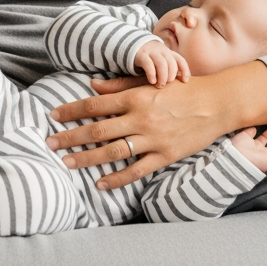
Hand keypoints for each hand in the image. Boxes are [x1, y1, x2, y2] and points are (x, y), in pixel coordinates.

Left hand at [43, 61, 266, 190]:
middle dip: (71, 137)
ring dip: (87, 159)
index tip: (53, 116)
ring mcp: (153, 139)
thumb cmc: (182, 88)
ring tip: (67, 163)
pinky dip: (117, 179)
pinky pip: (137, 170)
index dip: (71, 110)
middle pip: (98, 129)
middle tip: (49, 143)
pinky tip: (101, 184)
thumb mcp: (151, 81)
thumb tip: (92, 86)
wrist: (217, 103)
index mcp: (136, 96)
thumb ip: (120, 85)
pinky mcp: (166, 156)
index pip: (95, 104)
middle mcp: (141, 118)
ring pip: (113, 152)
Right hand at [133, 40, 189, 86]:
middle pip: (171, 62)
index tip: (185, 81)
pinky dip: (152, 74)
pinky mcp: (142, 55)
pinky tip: (152, 81)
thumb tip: (183, 80)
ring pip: (161, 63)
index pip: (180, 60)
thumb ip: (171, 69)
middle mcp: (162, 51)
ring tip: (160, 85)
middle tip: (168, 83)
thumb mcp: (163, 60)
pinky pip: (148, 64)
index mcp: (169, 53)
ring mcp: (152, 52)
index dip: (185, 70)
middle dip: (171, 74)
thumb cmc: (153, 58)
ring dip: (163, 76)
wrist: (135, 45)